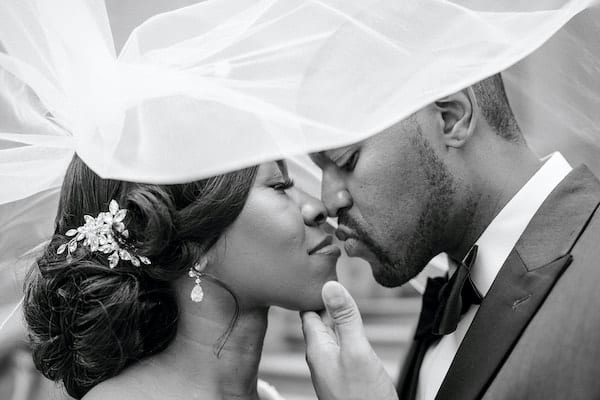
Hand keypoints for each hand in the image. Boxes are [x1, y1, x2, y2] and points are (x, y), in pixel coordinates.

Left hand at [301, 281, 397, 399]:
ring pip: (329, 332)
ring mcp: (332, 367)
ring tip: (338, 293)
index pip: (308, 311)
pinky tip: (350, 325)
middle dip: (322, 300)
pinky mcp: (344, 374)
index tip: (319, 272)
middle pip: (317, 320)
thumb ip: (344, 319)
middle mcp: (321, 357)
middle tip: (329, 275)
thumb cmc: (364, 398)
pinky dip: (343, 329)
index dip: (313, 291)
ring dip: (333, 314)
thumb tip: (328, 286)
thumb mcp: (356, 351)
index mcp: (317, 348)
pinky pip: (339, 344)